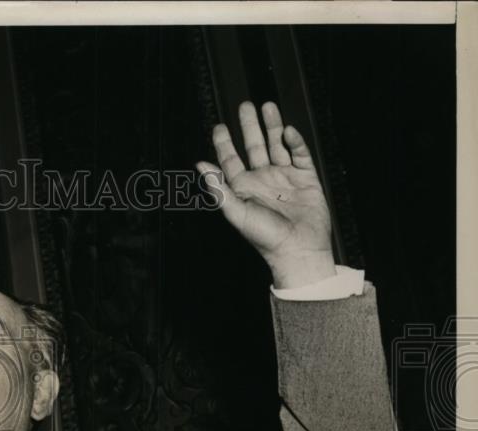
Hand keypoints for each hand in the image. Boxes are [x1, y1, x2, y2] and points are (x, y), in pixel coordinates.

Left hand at [197, 102, 335, 288]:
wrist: (298, 249)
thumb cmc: (265, 237)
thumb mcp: (236, 212)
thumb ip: (219, 188)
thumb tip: (200, 166)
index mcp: (244, 188)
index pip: (231, 160)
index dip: (224, 143)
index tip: (219, 127)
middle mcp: (263, 180)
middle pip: (254, 146)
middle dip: (249, 126)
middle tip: (244, 106)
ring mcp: (285, 177)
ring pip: (277, 145)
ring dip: (272, 127)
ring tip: (267, 107)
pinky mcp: (305, 178)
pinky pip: (300, 154)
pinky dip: (294, 142)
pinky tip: (288, 131)